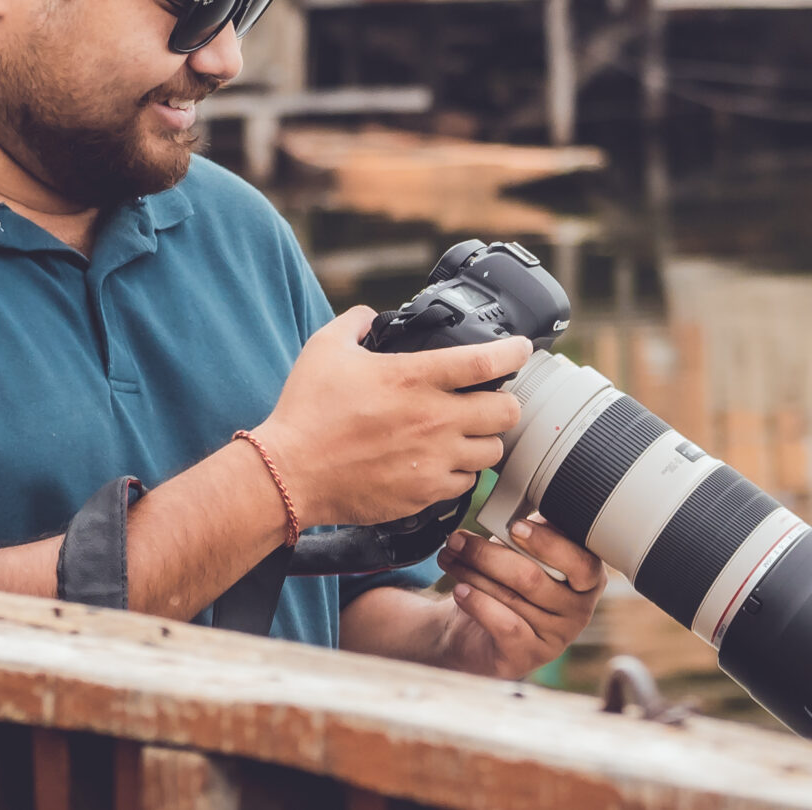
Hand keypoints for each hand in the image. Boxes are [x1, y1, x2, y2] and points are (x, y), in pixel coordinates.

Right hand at [255, 308, 529, 527]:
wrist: (289, 474)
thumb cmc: (306, 411)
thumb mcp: (326, 347)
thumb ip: (356, 323)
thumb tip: (371, 316)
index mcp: (415, 378)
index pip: (486, 362)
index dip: (514, 352)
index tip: (522, 349)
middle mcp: (434, 420)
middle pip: (507, 412)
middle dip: (505, 403)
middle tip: (492, 400)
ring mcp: (433, 460)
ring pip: (492, 452)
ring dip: (485, 440)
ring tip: (467, 435)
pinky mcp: (425, 494)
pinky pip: (465, 485)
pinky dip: (461, 473)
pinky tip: (443, 464)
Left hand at [433, 516, 602, 678]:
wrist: (478, 628)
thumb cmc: (508, 581)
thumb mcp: (523, 550)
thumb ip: (531, 532)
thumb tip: (517, 512)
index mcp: (588, 578)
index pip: (580, 560)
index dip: (547, 542)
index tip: (514, 527)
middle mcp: (579, 611)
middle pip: (533, 578)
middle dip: (488, 554)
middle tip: (458, 539)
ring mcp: (556, 638)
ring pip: (512, 598)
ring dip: (472, 573)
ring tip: (449, 558)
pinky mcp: (528, 657)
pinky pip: (504, 625)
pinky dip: (477, 602)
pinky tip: (459, 589)